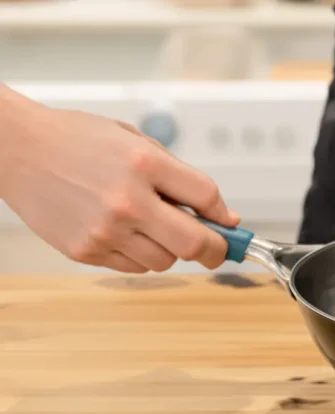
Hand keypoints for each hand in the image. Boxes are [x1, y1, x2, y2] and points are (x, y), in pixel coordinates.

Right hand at [1, 99, 238, 271]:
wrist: (17, 150)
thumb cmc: (78, 141)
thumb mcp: (136, 142)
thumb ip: (180, 177)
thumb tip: (221, 215)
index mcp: (144, 164)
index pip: (207, 198)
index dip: (224, 216)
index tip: (229, 224)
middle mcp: (127, 201)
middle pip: (194, 244)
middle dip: (216, 250)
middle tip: (219, 249)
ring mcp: (105, 231)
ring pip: (165, 261)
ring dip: (171, 249)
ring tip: (153, 226)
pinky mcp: (85, 251)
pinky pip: (134, 267)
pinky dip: (140, 255)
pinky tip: (125, 232)